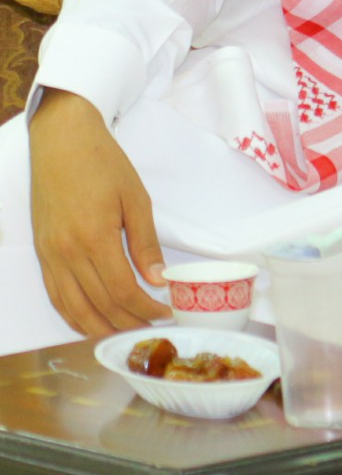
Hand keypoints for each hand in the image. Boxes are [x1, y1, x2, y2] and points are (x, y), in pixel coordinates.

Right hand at [28, 91, 168, 335]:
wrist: (61, 142)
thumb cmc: (103, 164)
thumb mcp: (135, 199)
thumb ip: (145, 243)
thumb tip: (158, 279)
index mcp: (93, 238)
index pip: (122, 290)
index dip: (146, 309)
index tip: (167, 313)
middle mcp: (66, 253)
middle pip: (98, 304)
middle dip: (128, 322)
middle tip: (152, 330)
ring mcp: (49, 255)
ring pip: (72, 307)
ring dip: (99, 327)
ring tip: (126, 333)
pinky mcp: (41, 252)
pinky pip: (55, 294)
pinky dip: (74, 314)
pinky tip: (92, 321)